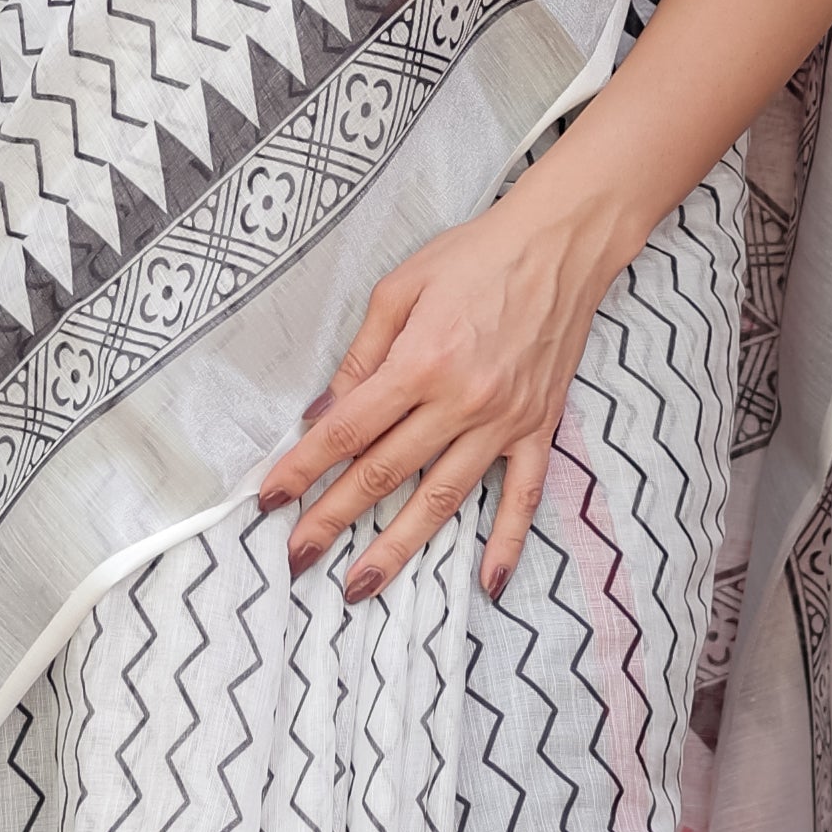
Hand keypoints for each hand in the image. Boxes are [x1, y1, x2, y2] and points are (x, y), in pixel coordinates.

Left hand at [254, 164, 631, 603]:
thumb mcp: (400, 288)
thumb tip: (323, 413)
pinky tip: (487, 584)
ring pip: (442, 499)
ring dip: (398, 547)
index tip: (270, 499)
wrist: (561, 245)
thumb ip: (361, 355)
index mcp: (420, 362)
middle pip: (384, 474)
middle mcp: (461, 401)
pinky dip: (506, 543)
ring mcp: (504, 421)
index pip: (347, 430)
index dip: (303, 468)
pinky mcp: (539, 429)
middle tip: (296, 557)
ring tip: (360, 586)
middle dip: (333, 519)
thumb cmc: (475, 256)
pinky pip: (523, 497)